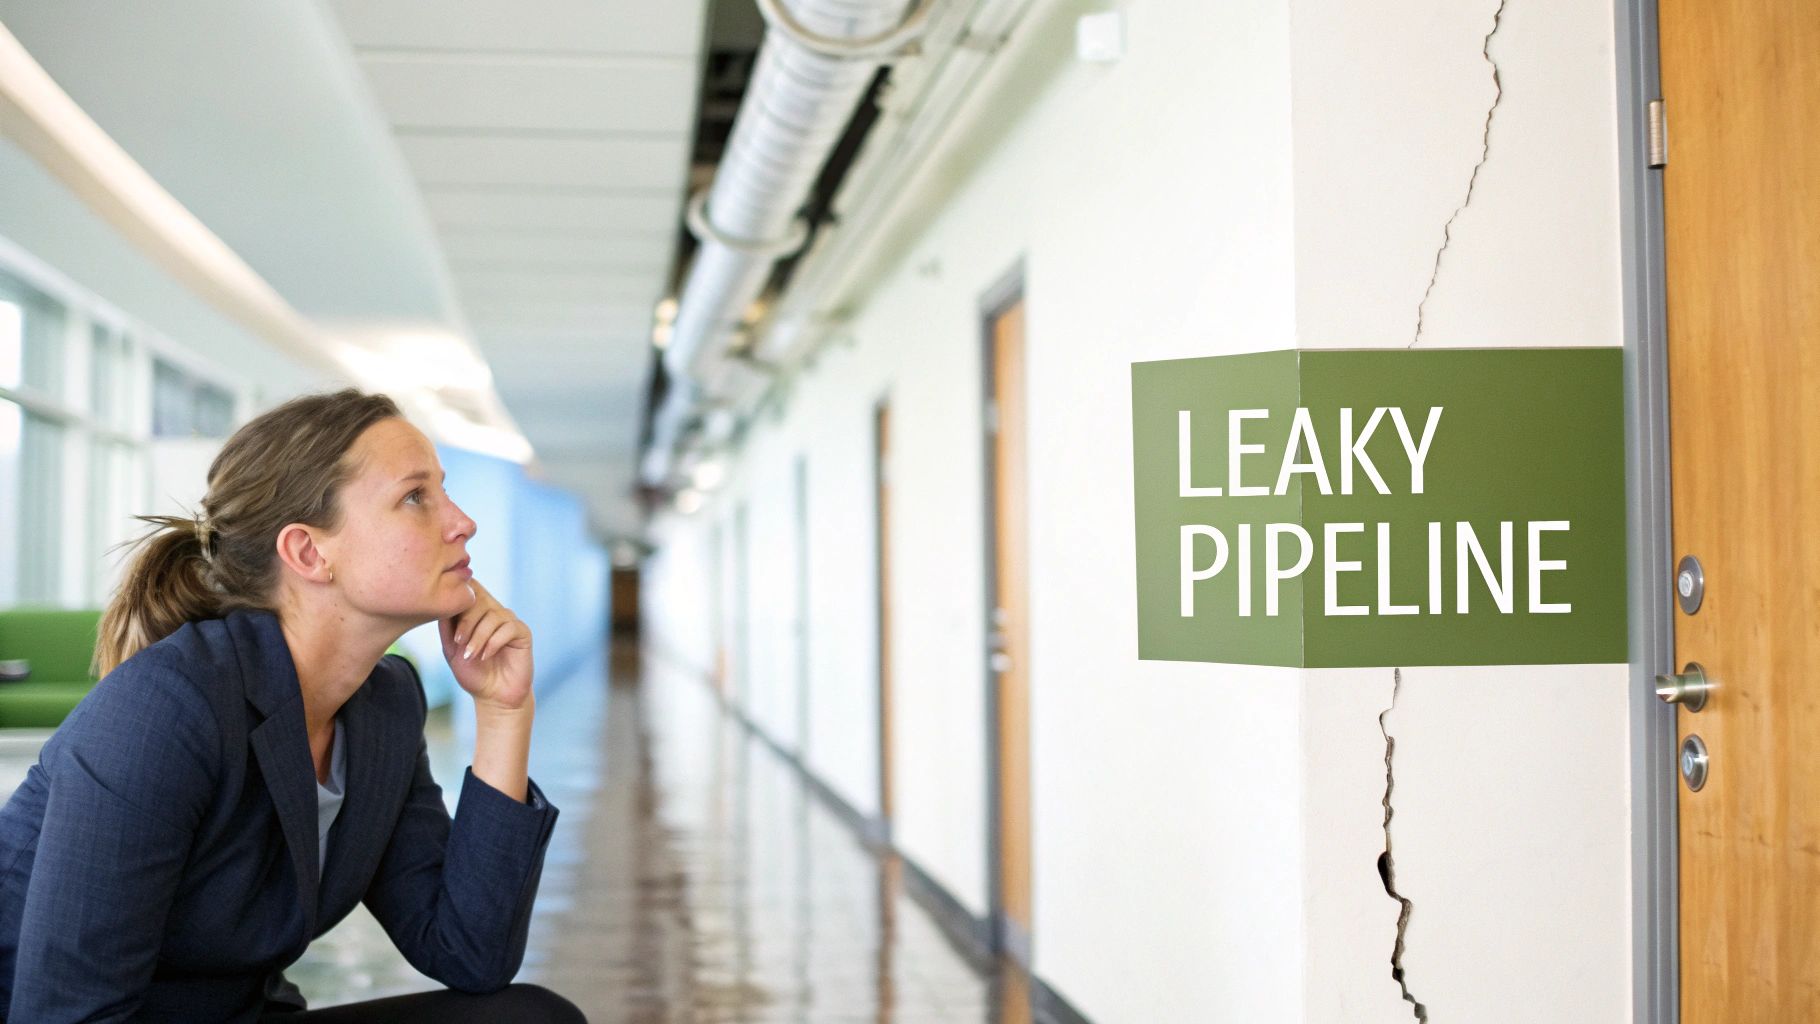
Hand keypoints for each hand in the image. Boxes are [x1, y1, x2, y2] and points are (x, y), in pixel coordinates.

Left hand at [438, 578, 533, 711]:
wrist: (493, 696)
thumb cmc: (473, 672)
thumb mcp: (451, 649)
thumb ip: (447, 627)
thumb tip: (443, 604)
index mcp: (476, 612)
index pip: (469, 589)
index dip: (459, 594)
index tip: (448, 615)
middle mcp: (494, 611)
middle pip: (479, 598)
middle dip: (466, 620)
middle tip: (458, 642)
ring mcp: (509, 620)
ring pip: (493, 615)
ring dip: (478, 636)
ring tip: (471, 655)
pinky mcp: (523, 632)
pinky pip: (508, 628)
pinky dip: (494, 642)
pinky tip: (486, 656)